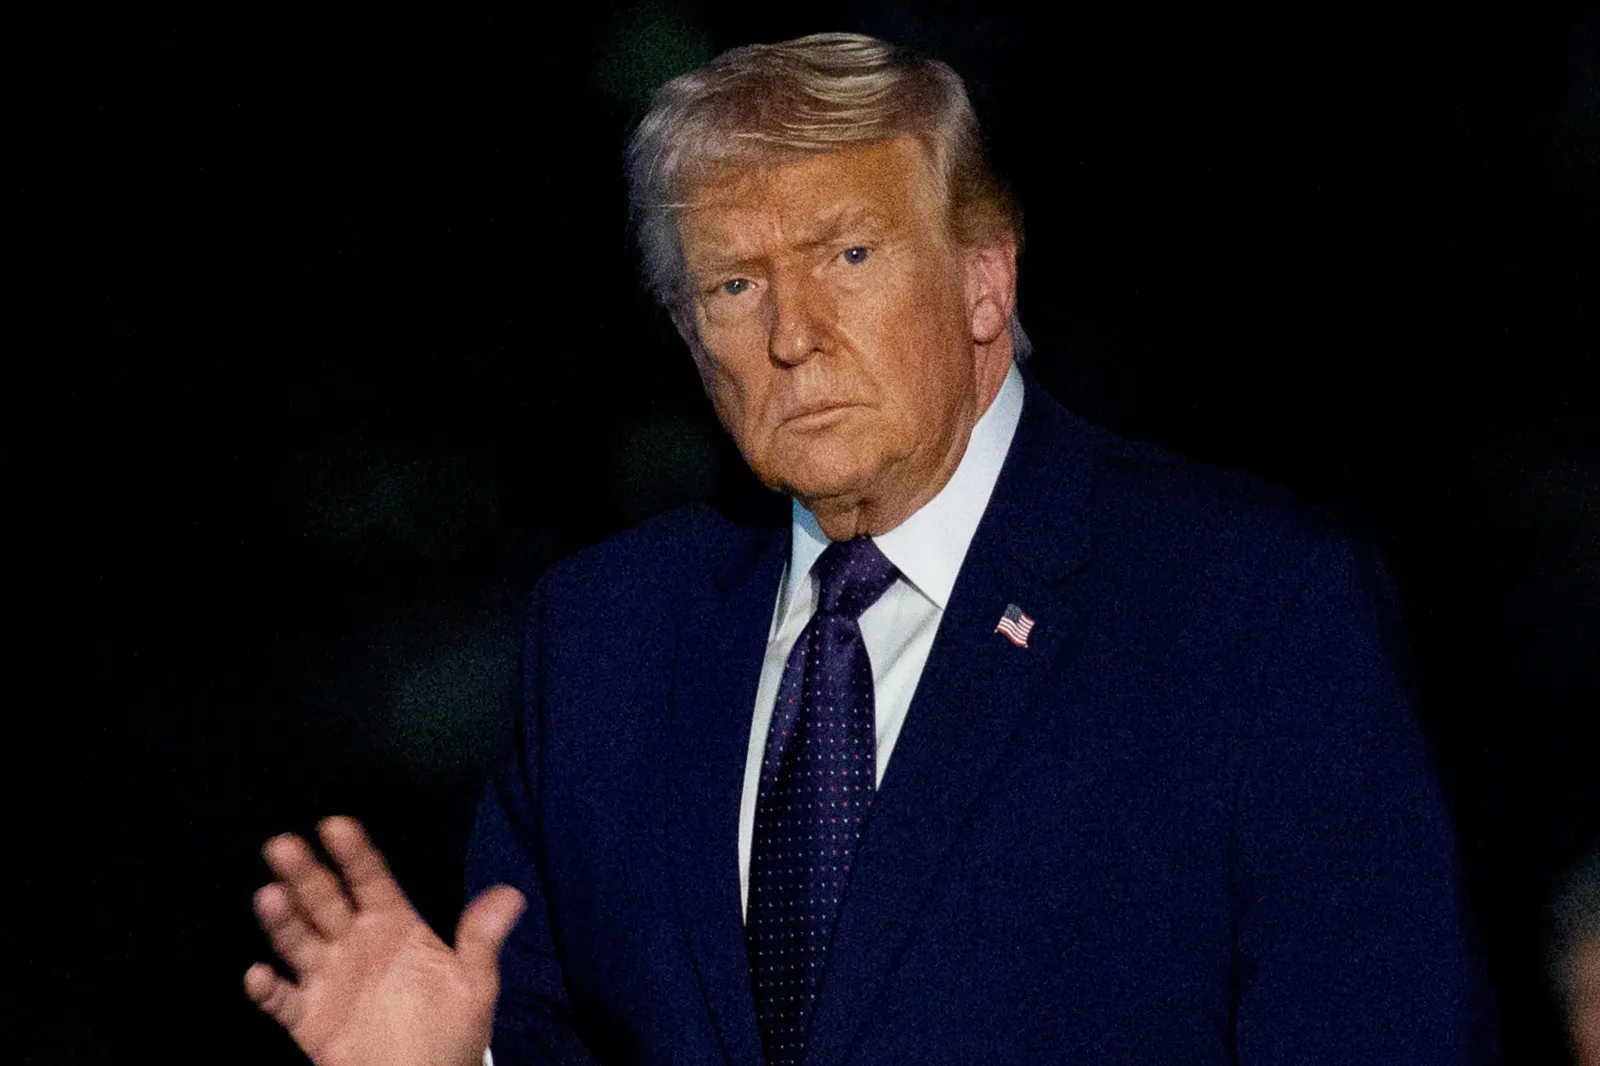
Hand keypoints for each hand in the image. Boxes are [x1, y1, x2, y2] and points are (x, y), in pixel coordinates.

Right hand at [245, 817, 525, 1065]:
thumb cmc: (450, 1033)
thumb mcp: (473, 984)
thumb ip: (481, 938)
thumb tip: (512, 894)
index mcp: (393, 927)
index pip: (371, 880)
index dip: (355, 854)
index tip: (337, 825)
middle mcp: (355, 945)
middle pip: (325, 900)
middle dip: (305, 873)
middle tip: (283, 845)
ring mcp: (329, 979)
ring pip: (299, 941)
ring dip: (282, 920)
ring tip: (269, 897)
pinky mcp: (310, 1019)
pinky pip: (284, 1002)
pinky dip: (268, 991)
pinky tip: (258, 975)